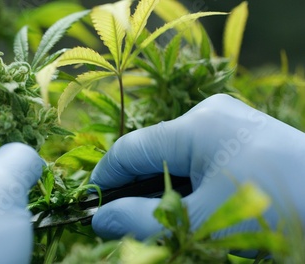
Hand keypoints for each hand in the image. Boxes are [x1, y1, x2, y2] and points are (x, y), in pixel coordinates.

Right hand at [90, 94, 304, 251]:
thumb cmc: (273, 211)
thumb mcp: (200, 222)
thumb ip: (141, 220)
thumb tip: (100, 220)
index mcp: (196, 126)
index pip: (130, 150)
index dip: (105, 178)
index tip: (92, 206)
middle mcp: (209, 113)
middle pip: (153, 150)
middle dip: (137, 186)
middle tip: (128, 220)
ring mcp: (228, 119)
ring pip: (176, 153)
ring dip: (163, 184)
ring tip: (164, 216)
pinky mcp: (242, 131)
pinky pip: (199, 153)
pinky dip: (187, 178)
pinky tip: (193, 203)